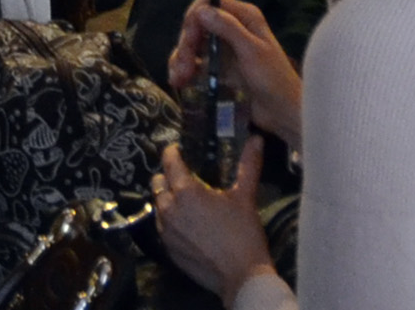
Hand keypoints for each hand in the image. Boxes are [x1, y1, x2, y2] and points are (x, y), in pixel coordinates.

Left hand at [155, 139, 276, 301]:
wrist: (241, 276)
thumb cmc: (243, 233)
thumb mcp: (245, 197)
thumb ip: (248, 165)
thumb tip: (256, 138)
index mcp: (186, 191)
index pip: (170, 162)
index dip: (172, 152)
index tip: (177, 149)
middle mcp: (169, 208)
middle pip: (158, 182)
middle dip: (168, 176)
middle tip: (184, 176)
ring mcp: (165, 230)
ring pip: (158, 205)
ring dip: (167, 198)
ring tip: (184, 200)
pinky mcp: (167, 248)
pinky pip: (162, 225)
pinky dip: (169, 218)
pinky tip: (185, 222)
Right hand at [169, 0, 302, 147]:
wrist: (284, 113)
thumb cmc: (275, 80)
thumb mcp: (253, 52)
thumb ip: (229, 29)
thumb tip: (201, 11)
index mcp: (243, 17)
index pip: (208, 2)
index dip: (194, 16)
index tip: (190, 38)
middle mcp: (231, 27)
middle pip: (195, 23)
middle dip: (185, 44)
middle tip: (185, 66)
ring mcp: (222, 48)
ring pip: (191, 44)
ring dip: (180, 58)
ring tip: (179, 79)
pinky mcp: (217, 67)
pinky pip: (194, 62)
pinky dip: (182, 70)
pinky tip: (178, 82)